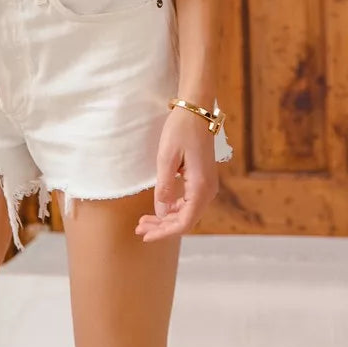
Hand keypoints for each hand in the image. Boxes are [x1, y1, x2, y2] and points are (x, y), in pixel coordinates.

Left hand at [135, 105, 219, 240]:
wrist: (196, 110)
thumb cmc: (181, 130)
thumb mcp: (166, 158)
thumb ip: (164, 187)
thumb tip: (161, 212)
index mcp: (200, 187)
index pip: (183, 222)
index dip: (164, 232)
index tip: (145, 235)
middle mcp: (208, 190)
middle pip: (185, 220)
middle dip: (162, 228)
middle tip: (139, 228)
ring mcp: (207, 185)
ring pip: (187, 213)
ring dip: (167, 219)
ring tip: (144, 221)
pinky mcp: (203, 180)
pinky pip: (189, 202)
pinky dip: (174, 208)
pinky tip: (160, 209)